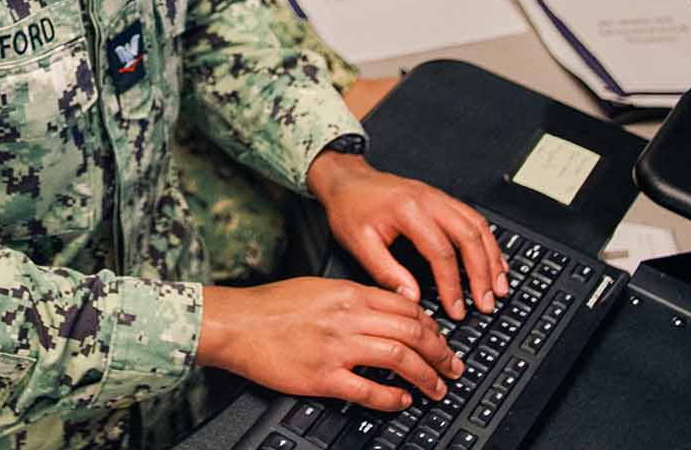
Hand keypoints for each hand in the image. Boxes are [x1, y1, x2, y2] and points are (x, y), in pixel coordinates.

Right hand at [197, 279, 463, 410]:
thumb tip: (386, 309)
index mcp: (350, 294)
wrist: (238, 324)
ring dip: (426, 376)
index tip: (441, 340)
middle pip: (412, 333)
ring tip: (438, 388)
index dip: (433, 327)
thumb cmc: (272, 306)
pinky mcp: (322, 377)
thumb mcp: (320, 288)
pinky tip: (403, 401)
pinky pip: (368, 391)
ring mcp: (337, 349)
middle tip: (452, 367)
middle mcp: (348, 319)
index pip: (407, 308)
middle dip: (440, 353)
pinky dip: (392, 398)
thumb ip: (355, 298)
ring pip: (399, 359)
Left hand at [307, 152, 509, 321]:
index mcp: (408, 210)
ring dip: (492, 259)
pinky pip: (474, 220)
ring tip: (499, 287)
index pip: (441, 252)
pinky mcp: (442, 200)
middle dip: (482, 274)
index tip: (456, 309)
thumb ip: (386, 271)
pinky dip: (489, 242)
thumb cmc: (350, 208)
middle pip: (469, 237)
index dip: (452, 285)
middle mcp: (430, 200)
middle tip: (487, 303)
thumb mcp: (358, 243)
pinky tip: (495, 262)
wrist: (347, 180)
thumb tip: (412, 298)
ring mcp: (439, 198)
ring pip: (478, 227)